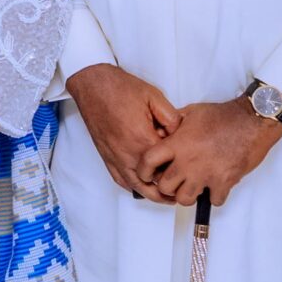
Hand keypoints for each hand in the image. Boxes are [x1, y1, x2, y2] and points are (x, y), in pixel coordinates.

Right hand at [65, 63, 182, 200]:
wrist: (92, 84)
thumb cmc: (120, 88)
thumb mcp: (154, 97)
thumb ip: (172, 118)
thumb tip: (180, 134)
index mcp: (142, 139)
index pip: (168, 164)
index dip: (180, 165)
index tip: (188, 165)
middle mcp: (127, 153)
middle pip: (154, 182)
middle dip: (170, 187)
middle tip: (184, 189)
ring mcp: (115, 157)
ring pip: (137, 186)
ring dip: (152, 194)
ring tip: (167, 197)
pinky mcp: (106, 156)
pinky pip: (120, 180)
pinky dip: (133, 187)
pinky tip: (142, 187)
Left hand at [139, 98, 281, 206]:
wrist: (252, 121)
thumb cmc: (223, 115)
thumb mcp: (191, 112)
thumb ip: (172, 124)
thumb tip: (160, 132)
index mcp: (177, 143)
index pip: (148, 162)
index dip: (144, 170)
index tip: (147, 173)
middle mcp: (188, 161)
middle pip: (165, 186)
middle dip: (167, 186)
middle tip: (174, 181)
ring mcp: (206, 174)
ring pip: (185, 199)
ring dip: (187, 195)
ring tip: (193, 186)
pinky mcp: (225, 182)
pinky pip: (214, 201)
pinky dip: (214, 197)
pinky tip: (215, 186)